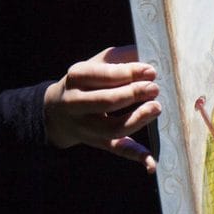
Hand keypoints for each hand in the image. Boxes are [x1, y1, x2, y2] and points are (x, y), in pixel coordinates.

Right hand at [44, 45, 160, 172]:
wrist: (57, 111)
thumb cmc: (87, 82)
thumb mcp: (96, 64)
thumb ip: (119, 57)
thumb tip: (146, 51)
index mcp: (75, 78)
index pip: (100, 75)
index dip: (127, 73)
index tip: (151, 70)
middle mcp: (76, 104)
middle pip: (105, 102)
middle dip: (132, 95)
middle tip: (155, 89)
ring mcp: (86, 126)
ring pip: (112, 128)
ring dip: (137, 120)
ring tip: (156, 108)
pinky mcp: (98, 142)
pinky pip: (117, 150)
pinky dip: (135, 156)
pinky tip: (151, 163)